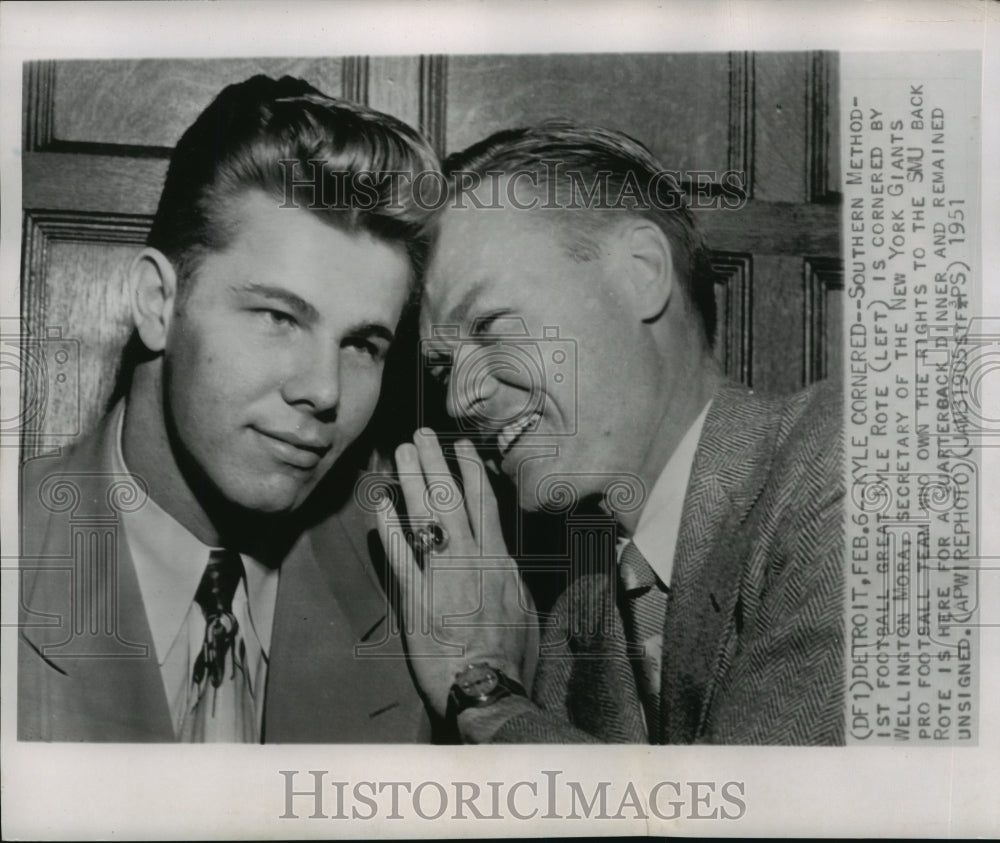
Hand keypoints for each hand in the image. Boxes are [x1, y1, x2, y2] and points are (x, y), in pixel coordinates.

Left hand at [375, 428, 537, 717]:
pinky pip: (400, 555)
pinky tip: (379, 505)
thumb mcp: (524, 609)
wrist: (489, 687)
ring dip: (412, 481)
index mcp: (499, 560)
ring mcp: (442, 575)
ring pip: (426, 517)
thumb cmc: (512, 655)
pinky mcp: (415, 597)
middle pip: (452, 500)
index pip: (484, 504)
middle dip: (437, 462)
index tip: (461, 446)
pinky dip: (389, 527)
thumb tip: (505, 561)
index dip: (471, 470)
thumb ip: (510, 579)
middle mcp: (470, 559)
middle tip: (422, 434)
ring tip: (401, 453)